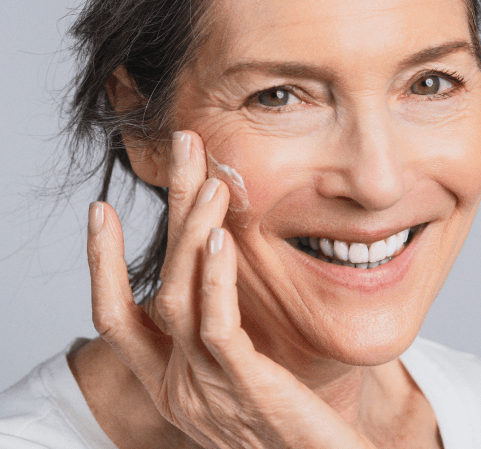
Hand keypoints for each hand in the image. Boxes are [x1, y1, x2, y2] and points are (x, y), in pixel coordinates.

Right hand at [87, 131, 376, 448]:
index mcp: (169, 381)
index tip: (102, 211)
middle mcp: (176, 385)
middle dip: (165, 214)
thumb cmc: (286, 421)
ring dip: (191, 234)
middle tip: (180, 151)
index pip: (116, 318)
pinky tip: (224, 237)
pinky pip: (217, 325)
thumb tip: (215, 277)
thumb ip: (217, 336)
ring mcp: (206, 387)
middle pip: (152, 288)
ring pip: (178, 297)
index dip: (101, 264)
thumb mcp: (236, 377)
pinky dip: (215, 278)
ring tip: (207, 181)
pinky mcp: (245, 387)